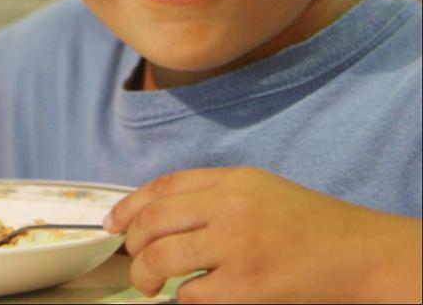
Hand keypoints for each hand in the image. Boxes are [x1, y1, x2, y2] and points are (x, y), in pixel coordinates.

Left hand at [104, 167, 422, 303]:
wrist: (360, 253)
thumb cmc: (311, 224)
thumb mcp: (258, 189)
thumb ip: (211, 193)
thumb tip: (158, 212)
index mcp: (231, 180)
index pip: (163, 187)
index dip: (129, 206)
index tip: (113, 223)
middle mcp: (229, 207)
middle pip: (153, 221)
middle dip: (132, 243)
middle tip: (133, 258)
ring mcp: (237, 246)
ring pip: (162, 258)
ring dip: (145, 275)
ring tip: (150, 284)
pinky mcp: (248, 286)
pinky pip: (192, 294)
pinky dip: (182, 298)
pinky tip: (188, 297)